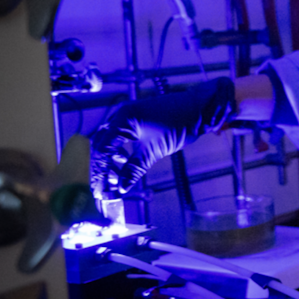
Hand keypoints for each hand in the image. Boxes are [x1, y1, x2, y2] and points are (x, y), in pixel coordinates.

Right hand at [90, 78, 235, 197]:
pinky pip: (119, 137)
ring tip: (116, 177)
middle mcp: (120, 115)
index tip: (100, 191)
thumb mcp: (154, 151)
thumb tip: (121, 188)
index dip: (99, 172)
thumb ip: (135, 169)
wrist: (198, 108)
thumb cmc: (178, 125)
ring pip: (109, 141)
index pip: (102, 150)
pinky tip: (124, 162)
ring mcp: (126, 116)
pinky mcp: (134, 119)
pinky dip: (119, 151)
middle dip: (102, 168)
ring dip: (110, 160)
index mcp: (122, 120)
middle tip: (104, 188)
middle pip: (101, 145)